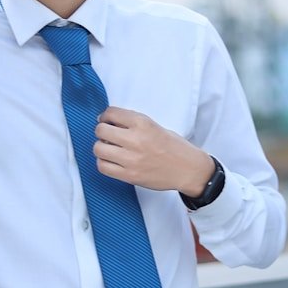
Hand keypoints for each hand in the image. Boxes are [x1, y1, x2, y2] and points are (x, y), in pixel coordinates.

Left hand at [94, 107, 214, 194]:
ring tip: (110, 149)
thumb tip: (109, 122)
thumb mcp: (155, 126)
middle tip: (107, 135)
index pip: (111, 112)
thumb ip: (133, 123)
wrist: (188, 169)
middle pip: (101, 130)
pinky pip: (103, 167)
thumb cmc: (174, 147)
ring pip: (98, 149)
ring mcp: (131, 159)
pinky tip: (112, 161)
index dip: (105, 116)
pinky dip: (103, 162)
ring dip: (101, 147)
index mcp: (143, 123)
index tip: (106, 120)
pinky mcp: (129, 175)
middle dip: (101, 131)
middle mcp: (135, 139)